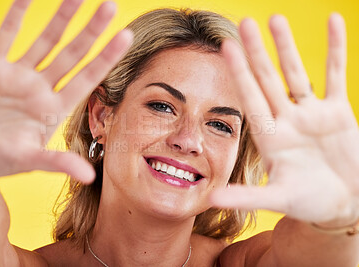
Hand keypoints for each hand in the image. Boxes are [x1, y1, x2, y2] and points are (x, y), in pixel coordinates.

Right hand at [0, 0, 131, 181]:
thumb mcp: (27, 160)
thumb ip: (57, 163)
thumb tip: (89, 177)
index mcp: (54, 108)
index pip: (88, 77)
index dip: (107, 57)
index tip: (126, 35)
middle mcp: (41, 87)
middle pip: (72, 53)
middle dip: (91, 31)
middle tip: (111, 6)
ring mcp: (17, 75)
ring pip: (45, 39)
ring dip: (61, 17)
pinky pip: (6, 35)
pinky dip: (16, 14)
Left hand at [211, 14, 358, 225]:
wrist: (345, 204)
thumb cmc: (308, 203)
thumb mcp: (276, 199)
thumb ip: (246, 198)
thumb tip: (211, 200)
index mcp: (269, 137)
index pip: (250, 98)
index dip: (239, 73)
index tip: (225, 47)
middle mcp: (286, 120)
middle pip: (268, 79)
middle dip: (257, 53)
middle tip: (245, 23)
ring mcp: (311, 114)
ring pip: (297, 73)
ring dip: (287, 47)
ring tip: (276, 18)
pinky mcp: (339, 113)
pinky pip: (336, 75)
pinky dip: (336, 49)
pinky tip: (334, 22)